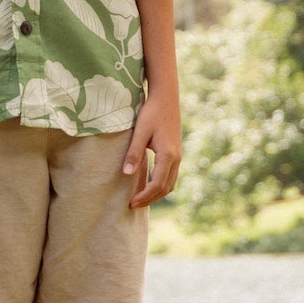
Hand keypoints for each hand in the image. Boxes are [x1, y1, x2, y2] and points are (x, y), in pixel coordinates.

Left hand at [122, 94, 181, 208]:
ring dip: (156, 194)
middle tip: (133, 205)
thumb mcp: (140, 132)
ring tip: (140, 198)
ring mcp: (178, 156)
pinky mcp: (176, 153)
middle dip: (150, 199)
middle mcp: (176, 158)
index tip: (131, 203)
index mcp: (167, 155)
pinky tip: (148, 185)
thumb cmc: (151, 113)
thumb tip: (126, 174)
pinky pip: (170, 176)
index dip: (144, 196)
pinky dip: (160, 185)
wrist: (166, 98)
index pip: (157, 184)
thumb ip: (133, 153)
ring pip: (170, 183)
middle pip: (166, 188)